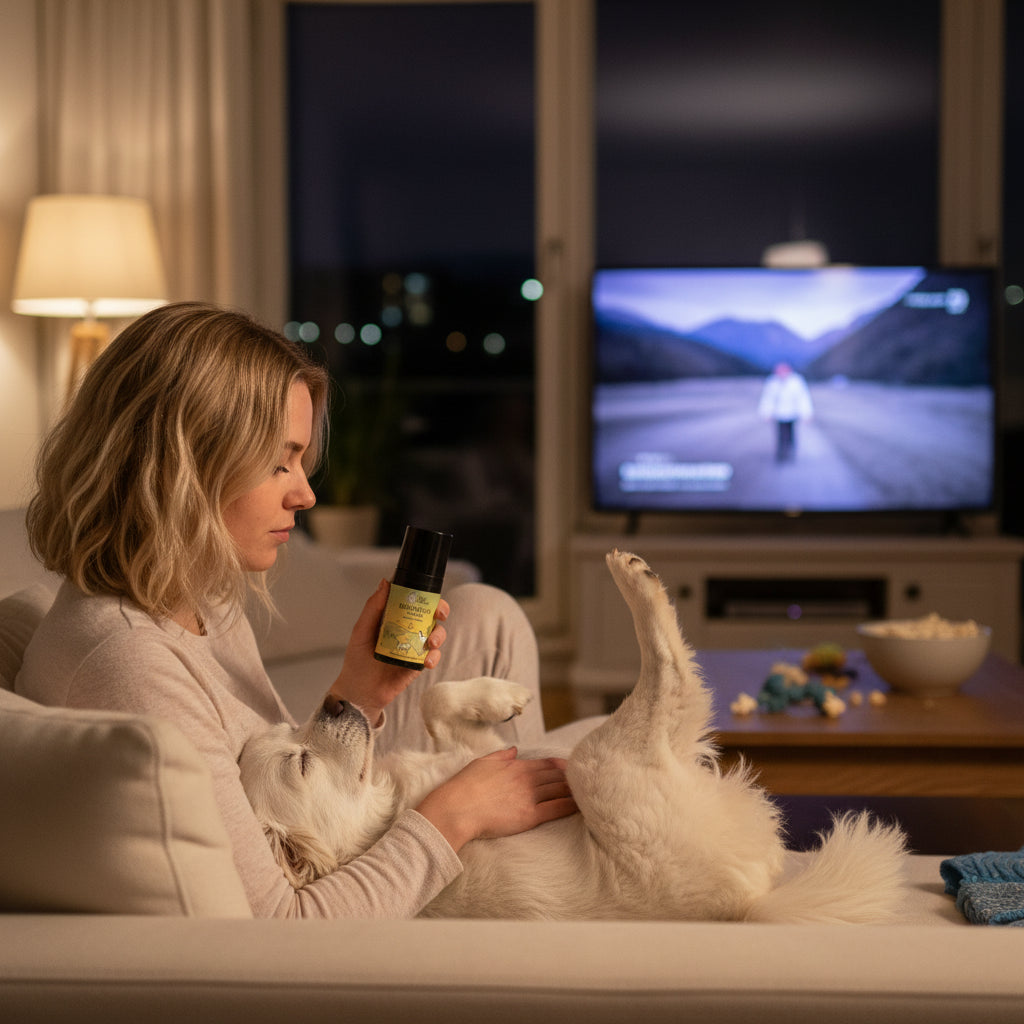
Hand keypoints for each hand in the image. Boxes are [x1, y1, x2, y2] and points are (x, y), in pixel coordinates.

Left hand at [327, 579, 449, 725]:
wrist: (360, 692)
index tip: (429, 592)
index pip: (413, 600)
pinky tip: (427, 661)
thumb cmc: (357, 660)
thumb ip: (373, 608)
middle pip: (431, 614)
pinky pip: (433, 656)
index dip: (425, 593)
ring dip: (439, 635)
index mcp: (395, 617)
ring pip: (437, 634)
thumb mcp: (362, 631)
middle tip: (439, 614)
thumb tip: (385, 582)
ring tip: (430, 643)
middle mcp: (408, 629)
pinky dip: (434, 657)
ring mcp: (415, 646)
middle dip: (441, 610)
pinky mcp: (419, 664)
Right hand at [415, 747, 577, 852]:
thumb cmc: (464, 786)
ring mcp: (528, 797)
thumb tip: (514, 749)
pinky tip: (580, 806)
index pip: (544, 764)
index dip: (559, 766)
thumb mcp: (482, 763)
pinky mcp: (529, 816)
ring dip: (573, 790)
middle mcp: (525, 779)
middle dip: (570, 778)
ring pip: (558, 790)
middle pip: (555, 777)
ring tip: (587, 792)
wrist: (456, 808)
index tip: (570, 767)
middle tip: (585, 779)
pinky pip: (555, 809)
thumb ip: (501, 755)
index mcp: (515, 766)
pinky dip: (569, 806)